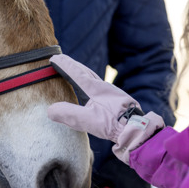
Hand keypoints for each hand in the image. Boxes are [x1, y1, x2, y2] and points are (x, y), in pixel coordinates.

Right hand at [48, 55, 163, 161]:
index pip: (76, 73)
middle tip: (62, 60)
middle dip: (72, 65)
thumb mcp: (88, 121)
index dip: (64, 65)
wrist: (138, 129)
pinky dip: (91, 83)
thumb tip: (50, 110)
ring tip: (75, 72)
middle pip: (85, 72)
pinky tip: (92, 92)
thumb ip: (69, 114)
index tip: (54, 58)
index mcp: (95, 88)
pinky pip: (100, 87)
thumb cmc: (114, 124)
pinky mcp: (117, 100)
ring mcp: (112, 93)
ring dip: (83, 73)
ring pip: (94, 79)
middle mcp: (104, 87)